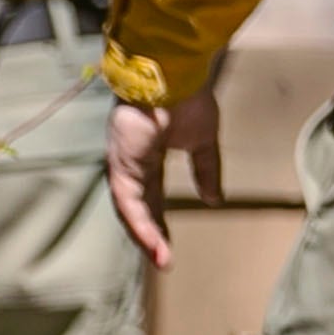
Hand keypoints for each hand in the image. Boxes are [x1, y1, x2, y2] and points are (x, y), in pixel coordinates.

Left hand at [107, 87, 221, 269]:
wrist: (173, 74)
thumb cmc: (187, 98)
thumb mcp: (203, 141)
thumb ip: (206, 170)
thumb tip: (213, 200)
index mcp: (146, 160)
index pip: (150, 199)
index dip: (159, 223)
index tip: (168, 246)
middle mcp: (129, 165)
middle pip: (136, 210)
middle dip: (150, 236)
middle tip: (164, 260)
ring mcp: (122, 164)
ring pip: (129, 210)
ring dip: (144, 236)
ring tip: (162, 258)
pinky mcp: (120, 163)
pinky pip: (127, 200)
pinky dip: (139, 221)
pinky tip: (152, 240)